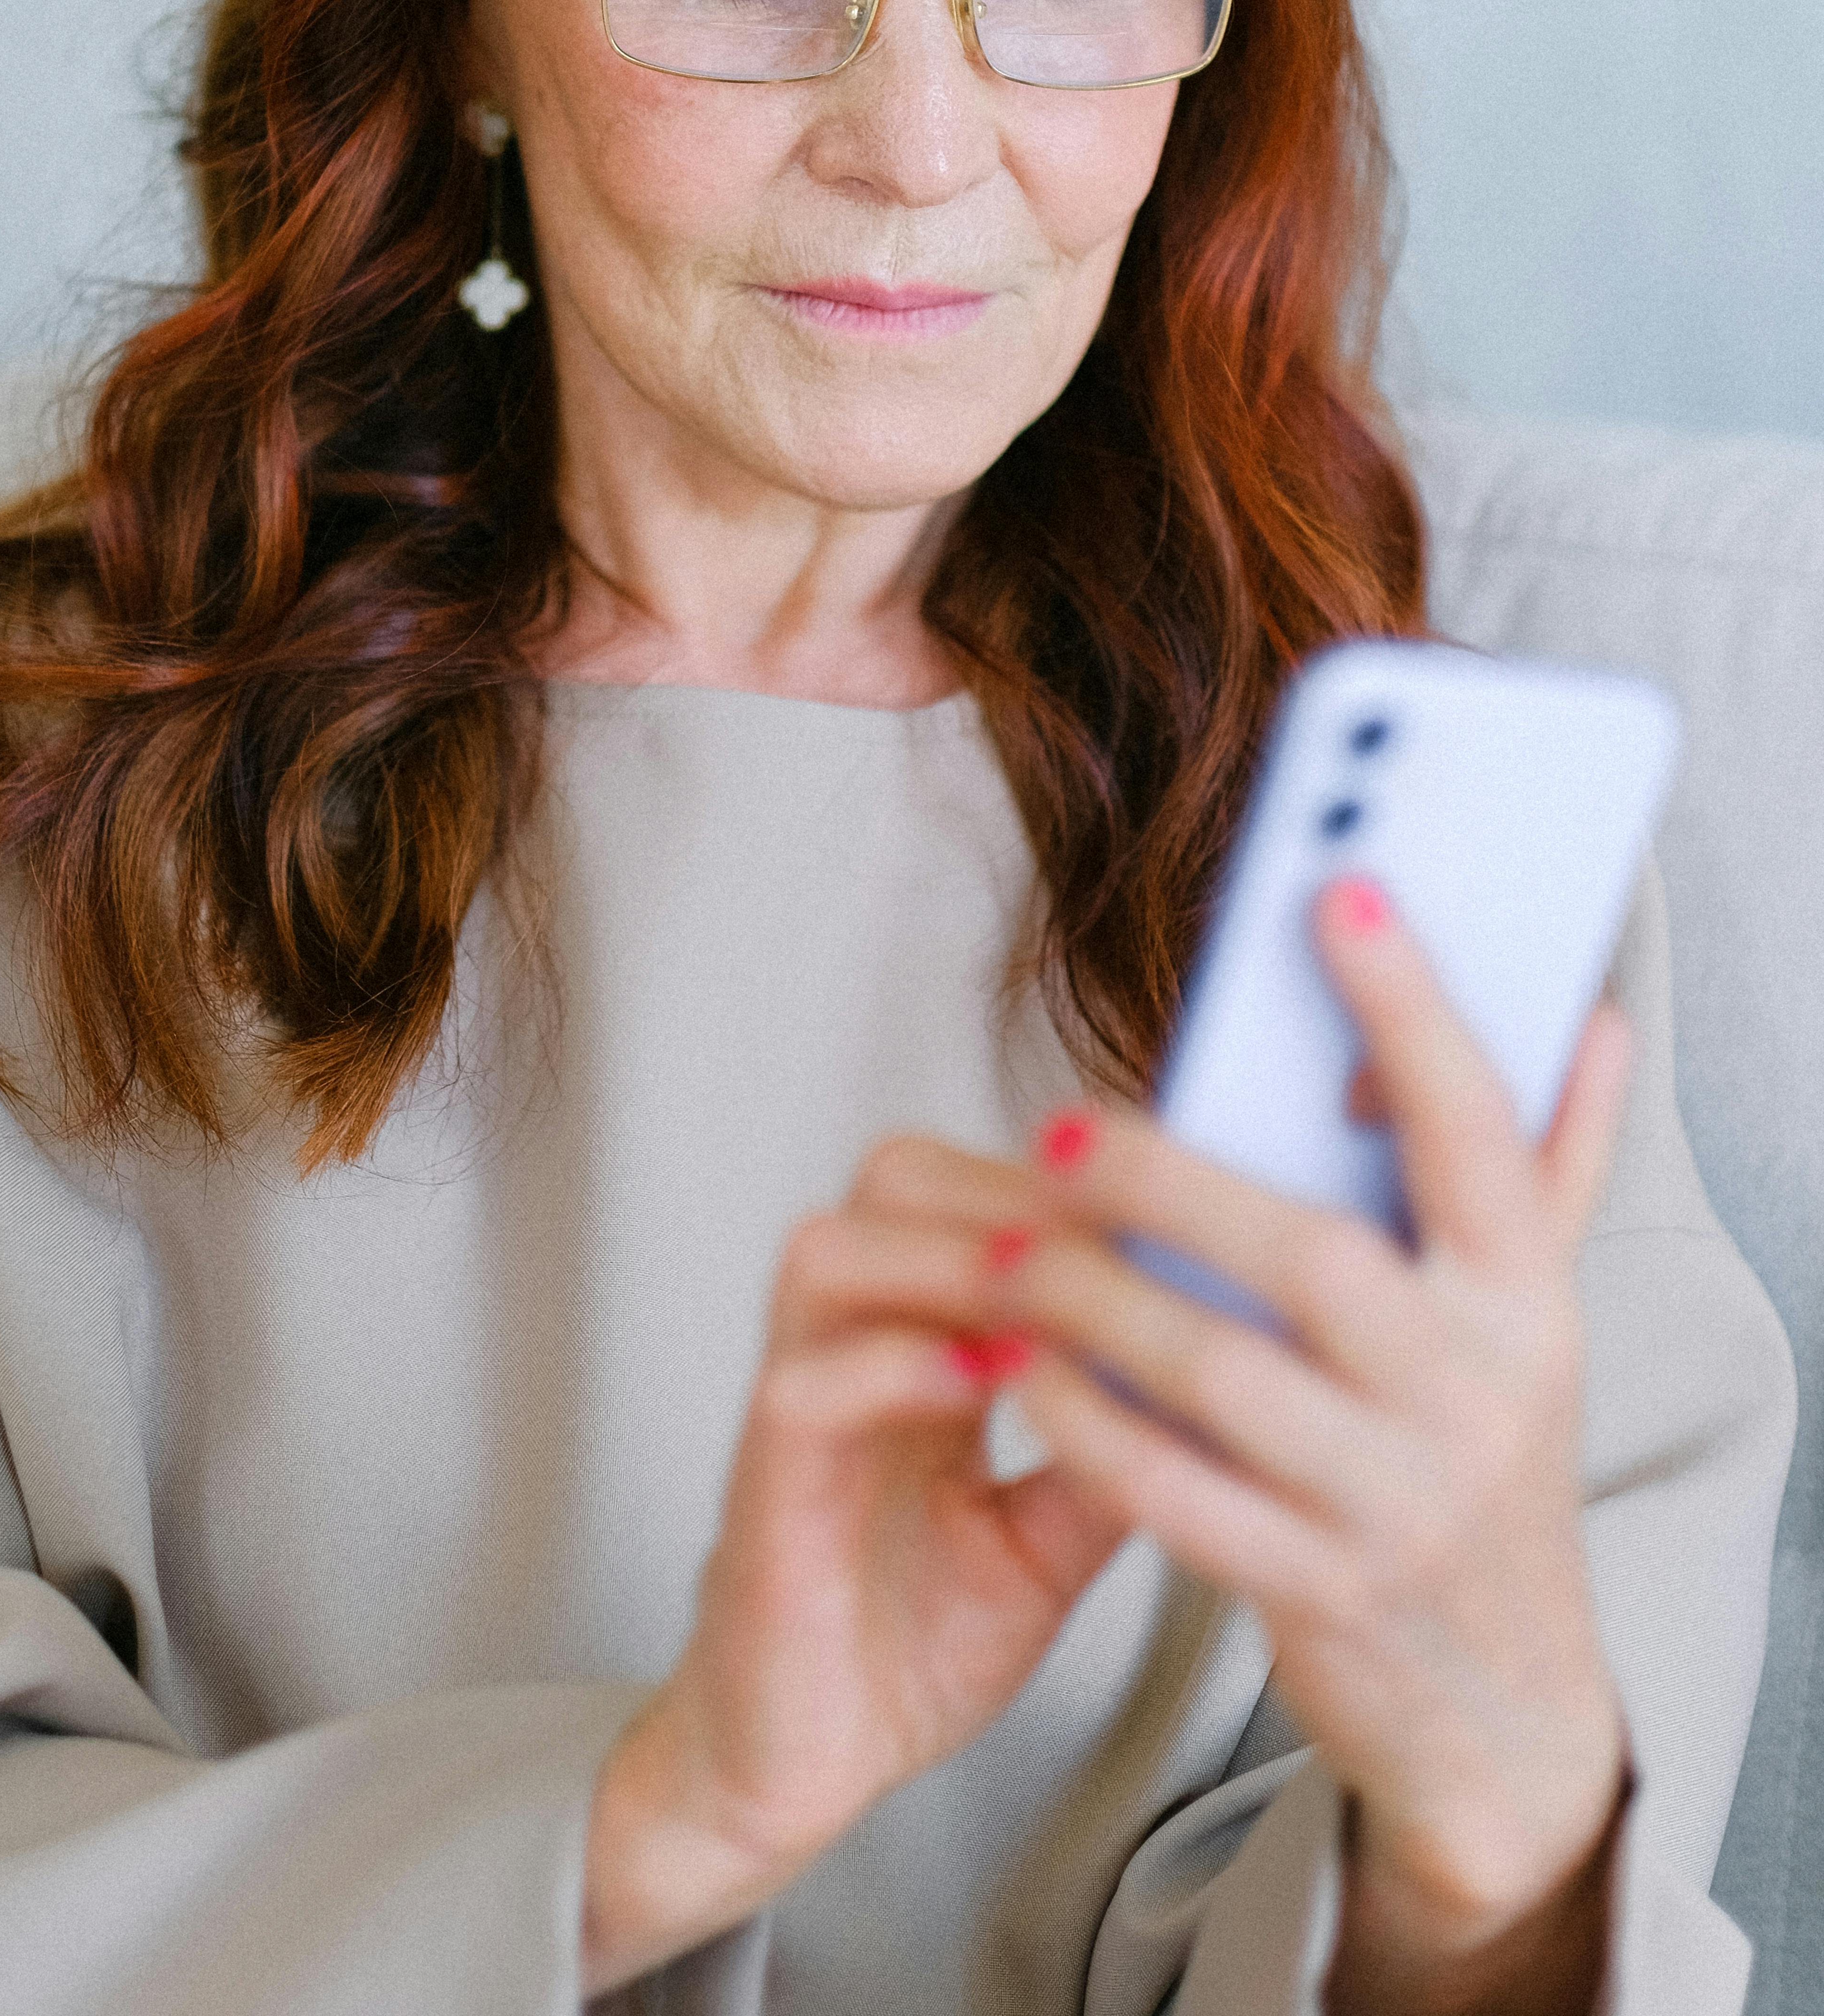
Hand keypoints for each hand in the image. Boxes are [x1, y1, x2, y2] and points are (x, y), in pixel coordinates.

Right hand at [579, 1155, 1127, 1993]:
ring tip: (1043, 1295)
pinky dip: (896, 1366)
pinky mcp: (765, 1487)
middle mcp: (847, 1349)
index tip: (1154, 1211)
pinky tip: (980, 1383)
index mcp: (914, 1346)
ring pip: (830, 1253)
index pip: (967, 1195)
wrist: (806, 1768)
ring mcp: (796, 1408)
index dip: (1056, 1185)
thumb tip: (1210, 1394)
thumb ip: (1105, 1457)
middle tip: (1101, 1237)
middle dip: (1004, 1188)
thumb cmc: (906, 1646)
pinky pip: (806, 1385)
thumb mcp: (1046, 1540)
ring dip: (948, 1259)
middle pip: (892, 1182)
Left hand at [970, 877, 1634, 2013]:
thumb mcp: (1533, 1315)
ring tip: (1005, 1247)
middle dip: (1176, 1185)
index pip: (1476, 1130)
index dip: (1411, 1010)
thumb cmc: (1490, 1457)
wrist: (1502, 1701)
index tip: (1339, 894)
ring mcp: (1394, 1500)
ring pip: (1222, 1377)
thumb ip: (1549, 1165)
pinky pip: (1176, 1495)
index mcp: (1527, 1300)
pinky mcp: (1313, 1589)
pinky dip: (1089, 1424)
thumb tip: (1591, 1018)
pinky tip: (1022, 1364)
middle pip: (1315, 1261)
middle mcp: (1475, 1392)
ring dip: (1098, 1300)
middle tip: (1061, 1128)